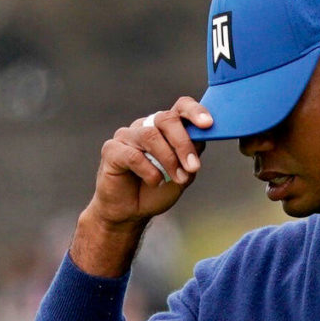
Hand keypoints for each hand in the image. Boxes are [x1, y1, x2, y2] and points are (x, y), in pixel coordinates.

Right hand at [70, 97, 211, 276]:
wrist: (131, 212)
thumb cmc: (158, 190)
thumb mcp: (184, 173)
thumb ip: (193, 154)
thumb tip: (203, 135)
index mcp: (166, 127)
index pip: (180, 107)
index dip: (195, 111)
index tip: (208, 124)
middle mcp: (146, 126)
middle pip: (167, 119)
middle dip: (183, 143)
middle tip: (194, 167)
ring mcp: (127, 135)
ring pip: (150, 136)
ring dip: (169, 159)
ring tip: (177, 179)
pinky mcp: (111, 149)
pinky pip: (132, 154)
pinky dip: (148, 170)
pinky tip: (154, 182)